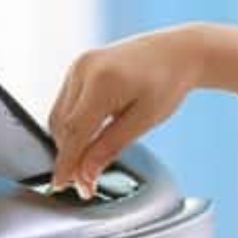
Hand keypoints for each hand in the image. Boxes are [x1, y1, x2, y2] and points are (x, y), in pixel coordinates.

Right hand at [49, 25, 202, 196]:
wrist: (177, 51)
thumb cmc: (168, 83)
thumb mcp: (144, 120)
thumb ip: (110, 146)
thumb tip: (85, 174)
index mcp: (102, 82)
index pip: (74, 131)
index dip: (66, 162)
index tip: (62, 186)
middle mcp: (84, 69)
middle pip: (62, 125)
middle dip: (70, 155)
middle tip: (85, 184)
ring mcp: (79, 65)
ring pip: (60, 115)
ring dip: (69, 141)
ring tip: (87, 164)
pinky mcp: (79, 67)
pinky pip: (67, 103)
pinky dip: (73, 124)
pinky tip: (87, 139)